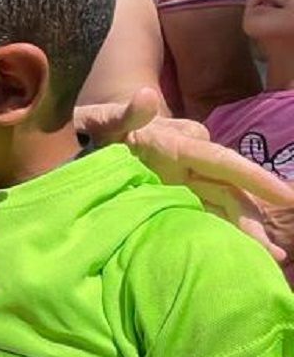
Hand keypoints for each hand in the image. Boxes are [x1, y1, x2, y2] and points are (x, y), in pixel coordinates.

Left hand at [77, 87, 293, 261]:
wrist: (84, 139)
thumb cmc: (98, 128)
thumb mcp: (104, 121)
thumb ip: (124, 114)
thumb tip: (146, 95)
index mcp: (179, 144)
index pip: (223, 162)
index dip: (254, 178)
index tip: (285, 197)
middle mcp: (189, 165)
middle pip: (230, 192)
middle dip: (254, 220)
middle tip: (277, 254)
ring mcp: (184, 183)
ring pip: (223, 207)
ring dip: (244, 232)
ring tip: (268, 262)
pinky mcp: (174, 199)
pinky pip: (205, 216)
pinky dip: (221, 234)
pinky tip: (236, 258)